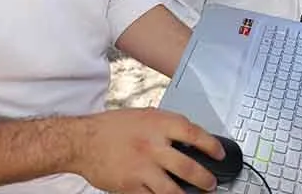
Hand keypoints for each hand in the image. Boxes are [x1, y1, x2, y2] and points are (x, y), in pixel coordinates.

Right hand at [68, 108, 224, 192]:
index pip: (194, 133)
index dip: (211, 145)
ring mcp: (142, 168)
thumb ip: (164, 125)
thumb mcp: (143, 115)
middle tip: (212, 183)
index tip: (219, 153)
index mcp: (157, 124)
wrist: (82, 141)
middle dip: (205, 179)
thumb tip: (187, 136)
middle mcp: (152, 146)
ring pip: (173, 190)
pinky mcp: (130, 187)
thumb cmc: (111, 127)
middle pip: (188, 167)